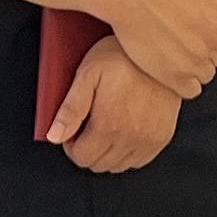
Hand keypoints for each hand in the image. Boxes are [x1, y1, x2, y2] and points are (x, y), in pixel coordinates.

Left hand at [51, 36, 183, 172]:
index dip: (71, 144)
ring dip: (107, 152)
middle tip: (87, 127)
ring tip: (105, 128)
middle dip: (87, 149)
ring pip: (118, 166)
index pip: (81, 157)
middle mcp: (131, 137)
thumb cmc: (122, 56)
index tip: (73, 130)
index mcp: (109, 125)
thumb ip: (70, 109)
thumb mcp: (87, 75)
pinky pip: (139, 161)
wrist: (160, 50)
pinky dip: (127, 152)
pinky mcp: (162, 137)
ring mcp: (149, 139)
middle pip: (98, 164)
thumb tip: (54, 136)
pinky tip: (123, 133)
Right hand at [104, 0, 216, 96]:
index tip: (190, 25)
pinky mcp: (178, 77)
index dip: (209, 30)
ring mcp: (198, 60)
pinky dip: (182, 84)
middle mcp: (216, 40)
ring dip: (191, 68)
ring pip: (205, 74)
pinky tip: (167, 69)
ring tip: (169, 54)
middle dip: (201, 49)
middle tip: (177, 38)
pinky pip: (191, 90)